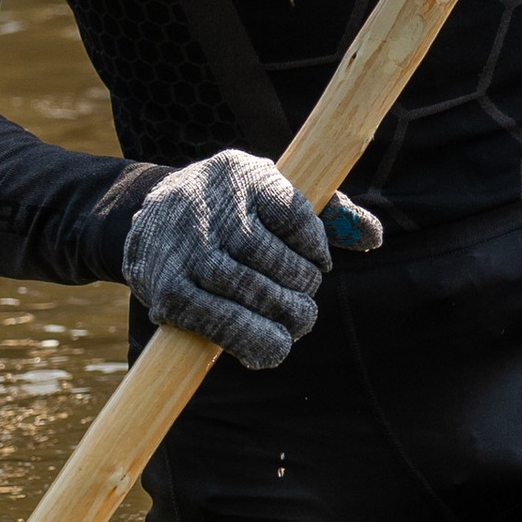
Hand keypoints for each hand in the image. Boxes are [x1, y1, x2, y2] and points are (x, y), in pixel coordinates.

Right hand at [120, 150, 382, 370]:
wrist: (148, 216)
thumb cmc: (230, 208)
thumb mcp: (272, 193)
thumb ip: (327, 213)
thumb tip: (373, 237)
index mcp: (243, 175)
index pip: (298, 216)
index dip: (316, 248)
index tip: (315, 261)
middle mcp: (213, 209)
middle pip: (280, 262)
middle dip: (302, 289)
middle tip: (302, 300)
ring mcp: (189, 252)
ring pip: (258, 296)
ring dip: (286, 317)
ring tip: (293, 323)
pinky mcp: (171, 292)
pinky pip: (225, 325)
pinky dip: (255, 342)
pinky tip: (270, 347)